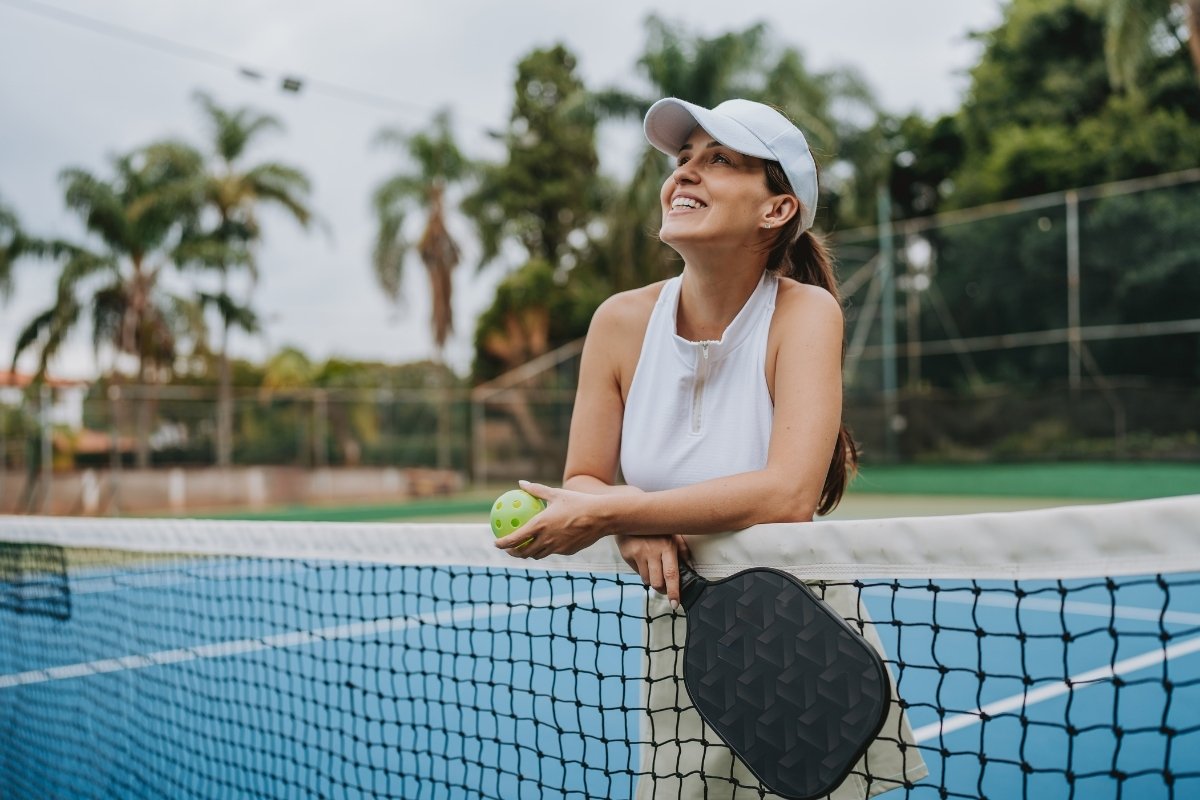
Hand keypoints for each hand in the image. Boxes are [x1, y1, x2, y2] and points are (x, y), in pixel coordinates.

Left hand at [493, 480, 609, 558]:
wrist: (601, 517)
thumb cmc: (578, 502)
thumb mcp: (555, 493)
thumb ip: (536, 490)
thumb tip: (521, 483)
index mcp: (539, 525)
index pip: (515, 539)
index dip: (502, 543)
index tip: (496, 543)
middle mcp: (546, 539)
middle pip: (524, 553)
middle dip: (514, 553)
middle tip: (510, 550)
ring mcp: (556, 548)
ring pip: (538, 555)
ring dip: (530, 553)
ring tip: (526, 548)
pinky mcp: (567, 551)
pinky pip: (553, 551)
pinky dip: (547, 549)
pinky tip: (548, 543)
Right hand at [615, 533, 692, 608]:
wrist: (629, 516)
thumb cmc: (655, 527)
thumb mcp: (672, 533)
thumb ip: (682, 549)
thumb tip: (690, 566)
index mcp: (667, 546)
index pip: (671, 574)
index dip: (674, 591)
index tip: (675, 604)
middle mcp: (652, 551)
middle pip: (657, 582)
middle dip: (662, 590)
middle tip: (665, 588)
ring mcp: (639, 553)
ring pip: (647, 580)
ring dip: (652, 579)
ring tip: (653, 567)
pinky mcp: (628, 555)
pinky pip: (636, 572)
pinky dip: (642, 571)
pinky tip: (643, 559)